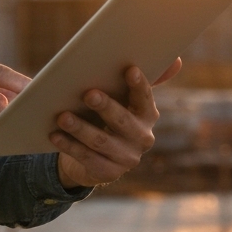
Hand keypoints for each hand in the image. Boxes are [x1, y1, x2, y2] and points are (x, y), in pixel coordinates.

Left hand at [53, 58, 181, 188]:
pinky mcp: (108, 172)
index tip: (129, 69)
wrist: (96, 156)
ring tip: (62, 116)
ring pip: (100, 140)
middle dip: (105, 106)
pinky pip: (86, 158)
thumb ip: (140, 81)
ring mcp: (126, 157)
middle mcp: (142, 138)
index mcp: (147, 115)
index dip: (138, 85)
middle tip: (88, 93)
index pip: (144, 99)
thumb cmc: (109, 116)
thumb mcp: (123, 99)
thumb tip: (176, 59)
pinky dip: (69, 145)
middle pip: (122, 121)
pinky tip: (54, 135)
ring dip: (80, 128)